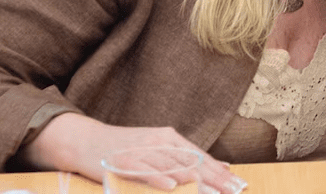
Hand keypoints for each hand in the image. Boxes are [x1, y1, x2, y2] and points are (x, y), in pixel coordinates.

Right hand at [19, 113, 246, 192]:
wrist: (86, 141)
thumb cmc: (125, 148)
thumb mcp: (158, 148)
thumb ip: (186, 157)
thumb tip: (222, 166)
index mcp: (169, 138)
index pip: (200, 156)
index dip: (220, 171)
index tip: (239, 184)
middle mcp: (159, 141)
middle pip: (192, 161)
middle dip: (215, 178)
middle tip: (234, 190)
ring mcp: (142, 150)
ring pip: (172, 167)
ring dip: (194, 180)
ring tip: (212, 191)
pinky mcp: (125, 160)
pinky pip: (144, 170)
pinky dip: (158, 178)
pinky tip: (172, 186)